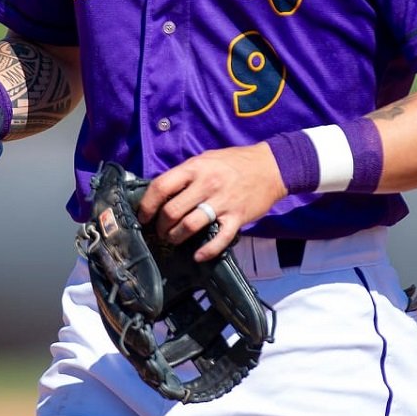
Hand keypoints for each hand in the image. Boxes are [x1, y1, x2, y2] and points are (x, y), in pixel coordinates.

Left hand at [136, 143, 287, 261]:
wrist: (272, 167)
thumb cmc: (235, 162)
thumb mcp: (206, 159)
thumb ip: (186, 173)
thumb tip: (163, 190)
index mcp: (195, 168)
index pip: (161, 187)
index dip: (147, 205)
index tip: (144, 216)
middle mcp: (207, 185)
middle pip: (172, 211)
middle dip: (161, 226)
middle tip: (161, 231)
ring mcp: (222, 203)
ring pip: (190, 226)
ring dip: (177, 237)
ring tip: (174, 239)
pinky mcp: (237, 218)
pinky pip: (219, 240)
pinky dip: (206, 251)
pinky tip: (198, 256)